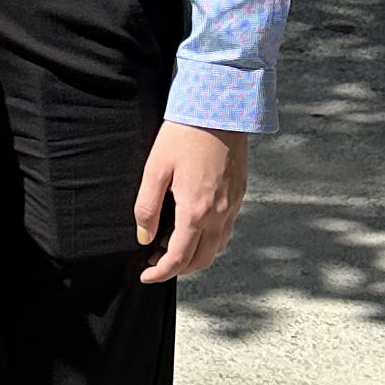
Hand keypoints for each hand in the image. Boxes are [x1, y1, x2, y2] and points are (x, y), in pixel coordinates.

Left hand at [134, 123, 250, 282]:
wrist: (220, 109)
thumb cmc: (184, 135)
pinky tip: (194, 226)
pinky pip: (226, 230)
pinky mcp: (240, 195)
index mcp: (196, 211)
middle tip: (155, 262)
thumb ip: (147, 207)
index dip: (160, 273)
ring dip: (195, 256)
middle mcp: (219, 215)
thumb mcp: (155, 169)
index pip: (178, 258)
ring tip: (171, 243)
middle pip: (201, 260)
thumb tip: (144, 237)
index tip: (145, 276)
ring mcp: (233, 206)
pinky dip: (210, 240)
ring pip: (217, 248)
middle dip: (178, 269)